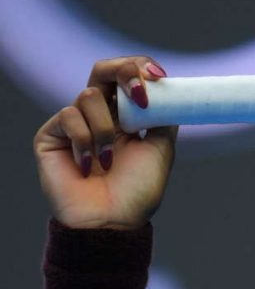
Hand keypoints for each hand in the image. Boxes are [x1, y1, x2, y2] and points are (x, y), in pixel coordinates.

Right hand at [33, 56, 176, 229]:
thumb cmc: (138, 189)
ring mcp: (74, 123)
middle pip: (102, 70)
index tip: (159, 77)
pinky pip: (69, 116)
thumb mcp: (160, 147)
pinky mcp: (51, 135)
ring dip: (107, 129)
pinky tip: (90, 167)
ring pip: (89, 96)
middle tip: (140, 94)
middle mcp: (100, 115)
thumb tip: (168, 88)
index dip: (140, 67)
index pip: (128, 76)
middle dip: (123, 73)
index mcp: (126, 116)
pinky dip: (85, 141)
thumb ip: (163, 114)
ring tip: (111, 160)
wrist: (113, 220)